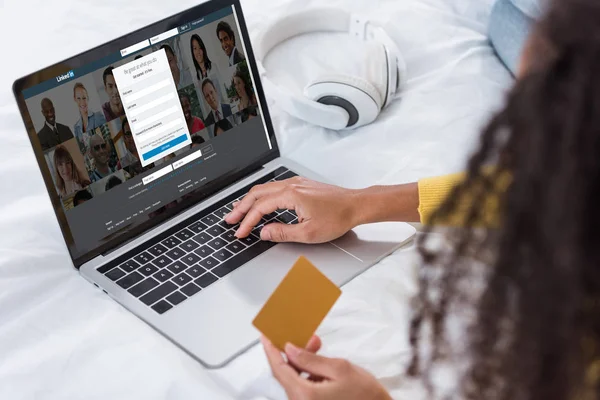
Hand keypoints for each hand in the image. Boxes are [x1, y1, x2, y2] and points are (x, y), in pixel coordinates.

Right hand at [225, 177, 360, 242]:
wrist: (356, 205)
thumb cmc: (338, 217)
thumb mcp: (309, 232)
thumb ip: (282, 233)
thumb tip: (264, 233)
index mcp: (291, 195)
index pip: (260, 208)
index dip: (247, 222)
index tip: (240, 232)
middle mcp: (291, 185)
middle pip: (257, 194)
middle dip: (241, 208)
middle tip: (230, 219)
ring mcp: (296, 183)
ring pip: (264, 189)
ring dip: (250, 200)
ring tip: (239, 211)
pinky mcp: (301, 185)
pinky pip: (274, 187)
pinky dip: (262, 195)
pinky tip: (260, 202)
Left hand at [262, 336, 390, 399]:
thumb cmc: (365, 395)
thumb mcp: (339, 368)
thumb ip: (311, 359)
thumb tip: (290, 349)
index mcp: (305, 395)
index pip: (279, 368)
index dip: (270, 349)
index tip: (265, 335)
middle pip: (285, 373)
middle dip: (291, 351)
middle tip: (299, 334)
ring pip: (294, 379)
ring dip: (301, 360)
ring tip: (316, 344)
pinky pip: (302, 386)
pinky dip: (307, 371)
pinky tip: (318, 362)